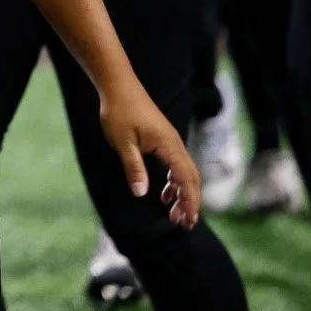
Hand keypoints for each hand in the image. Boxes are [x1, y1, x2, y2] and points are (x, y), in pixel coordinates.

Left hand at [100, 83, 200, 228]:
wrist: (119, 87)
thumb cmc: (118, 112)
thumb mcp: (122, 142)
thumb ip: (133, 167)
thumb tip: (141, 193)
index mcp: (169, 146)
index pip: (186, 179)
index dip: (190, 201)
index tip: (189, 220)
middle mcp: (175, 144)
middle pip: (191, 178)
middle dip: (190, 202)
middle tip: (184, 224)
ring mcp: (171, 142)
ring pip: (184, 173)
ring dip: (182, 194)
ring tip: (174, 215)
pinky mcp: (163, 140)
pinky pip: (175, 166)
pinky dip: (173, 182)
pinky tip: (164, 195)